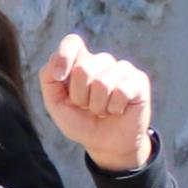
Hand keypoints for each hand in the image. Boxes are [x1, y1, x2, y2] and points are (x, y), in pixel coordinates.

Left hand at [41, 34, 156, 172]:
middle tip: (87, 106)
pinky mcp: (139, 81)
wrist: (105, 144)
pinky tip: (117, 111)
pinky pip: (121, 91)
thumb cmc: (81, 122)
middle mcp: (101, 61)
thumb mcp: (56, 103)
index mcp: (80, 62)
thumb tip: (57, 65)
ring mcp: (122, 69)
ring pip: (102, 82)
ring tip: (102, 110)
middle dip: (80, 96)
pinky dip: (114, 108)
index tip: (59, 77)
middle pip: (83, 68)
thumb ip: (48, 79)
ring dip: (98, 105)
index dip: (64, 56)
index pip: (72, 43)